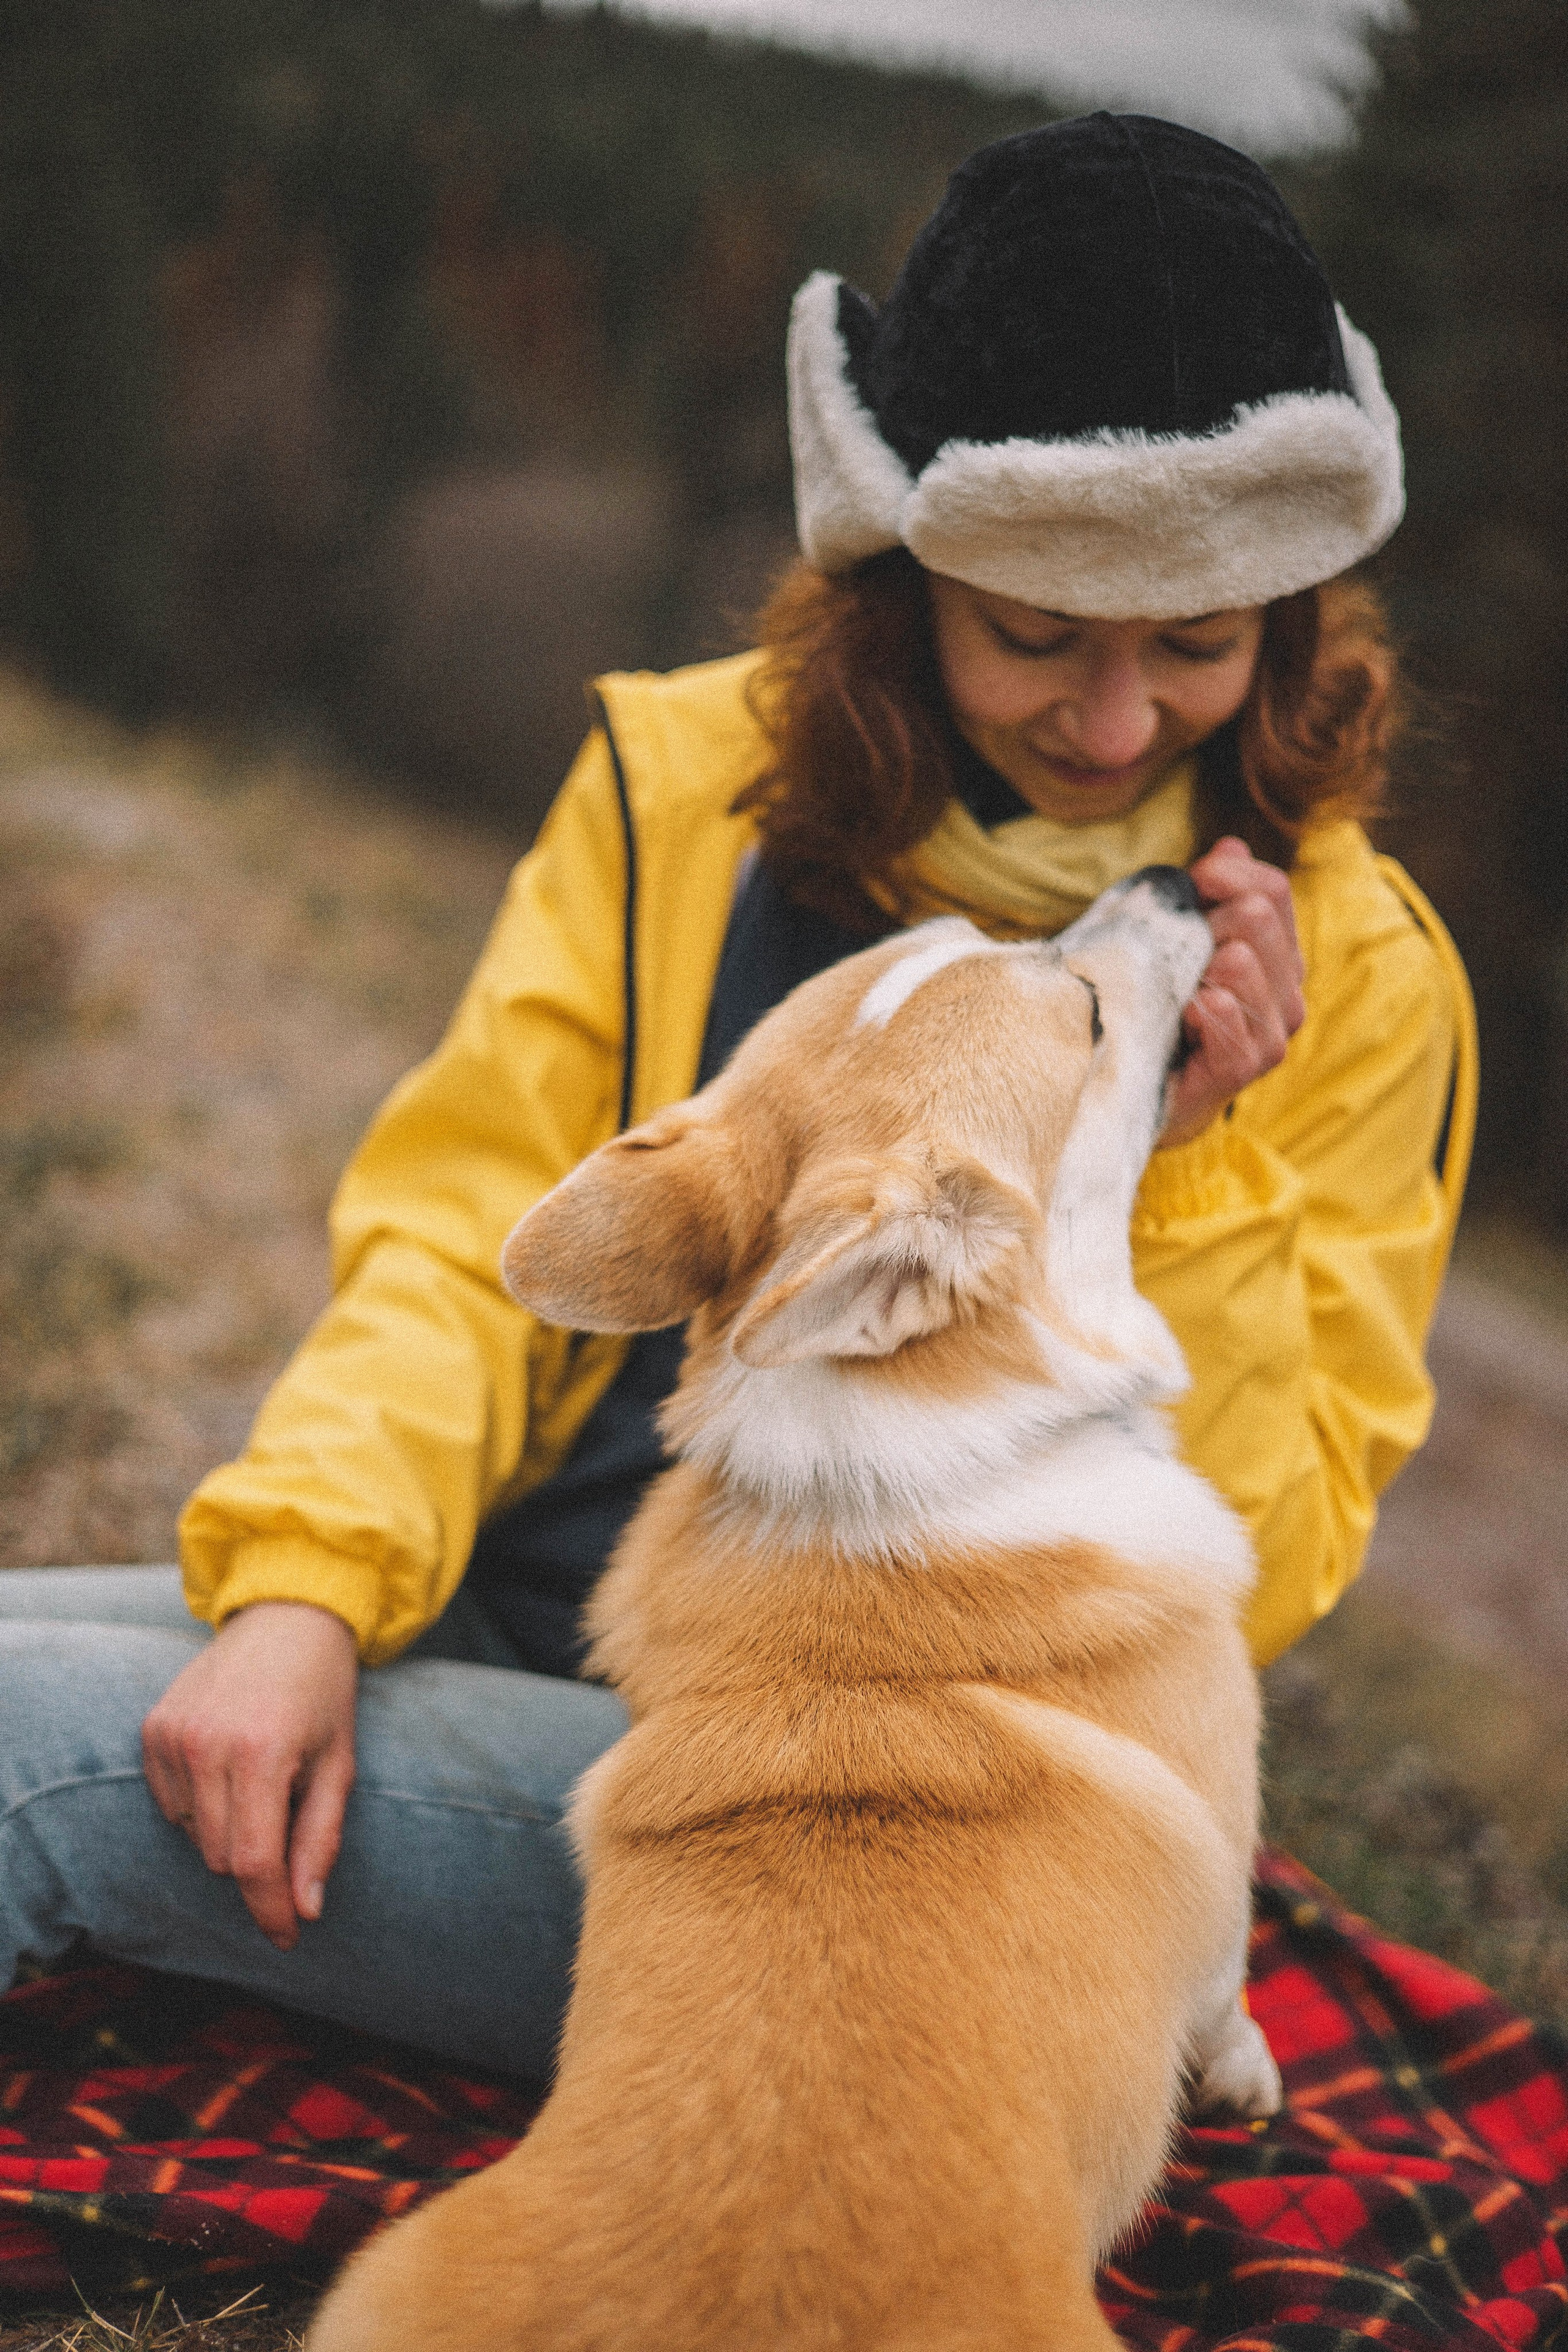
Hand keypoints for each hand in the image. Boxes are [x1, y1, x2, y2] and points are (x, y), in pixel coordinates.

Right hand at [142, 1602, 358, 1950]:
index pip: (254, 1864)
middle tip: (290, 1810)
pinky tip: (229, 1766)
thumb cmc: (323, 1694)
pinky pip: (171, 1805)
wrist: (286, 1618)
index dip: (270, 1911)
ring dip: (229, 1830)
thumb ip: (319, 1841)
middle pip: (223, 1857)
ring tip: (262, 1778)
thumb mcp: (339, 1765)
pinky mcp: (152, 1729)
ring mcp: (172, 1735)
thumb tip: (305, 1911)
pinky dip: (201, 1804)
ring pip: (195, 1836)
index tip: (287, 1938)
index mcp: (260, 1753)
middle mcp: (206, 1744)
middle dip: (259, 1860)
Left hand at [1158, 837, 1304, 1148]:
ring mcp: (1274, 1031)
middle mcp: (1288, 990)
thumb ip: (1208, 892)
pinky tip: (1177, 1021)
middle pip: (1257, 915)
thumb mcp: (1175, 939)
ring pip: (1242, 959)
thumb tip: (1230, 845)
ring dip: (1192, 969)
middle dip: (1202, 921)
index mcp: (1279, 953)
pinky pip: (1225, 1011)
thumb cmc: (1156, 1007)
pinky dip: (1192, 1008)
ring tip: (1173, 995)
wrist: (1138, 1089)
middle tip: (1170, 954)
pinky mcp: (1246, 1064)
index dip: (1223, 874)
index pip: (1271, 887)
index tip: (1186, 887)